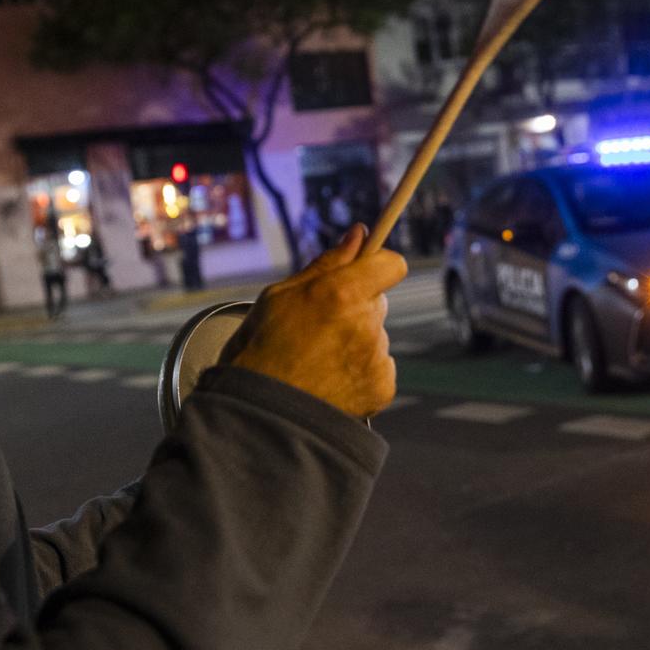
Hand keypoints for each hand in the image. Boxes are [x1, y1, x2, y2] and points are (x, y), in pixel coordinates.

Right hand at [223, 225, 407, 419]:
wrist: (258, 415)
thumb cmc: (260, 350)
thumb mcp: (281, 296)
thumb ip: (327, 263)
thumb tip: (358, 234)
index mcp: (342, 293)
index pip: (391, 264)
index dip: (378, 266)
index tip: (365, 271)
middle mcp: (366, 325)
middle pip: (377, 303)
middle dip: (356, 308)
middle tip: (320, 327)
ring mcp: (376, 359)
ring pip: (375, 337)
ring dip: (356, 343)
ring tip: (317, 361)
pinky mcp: (381, 388)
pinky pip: (379, 368)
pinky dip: (361, 373)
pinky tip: (330, 380)